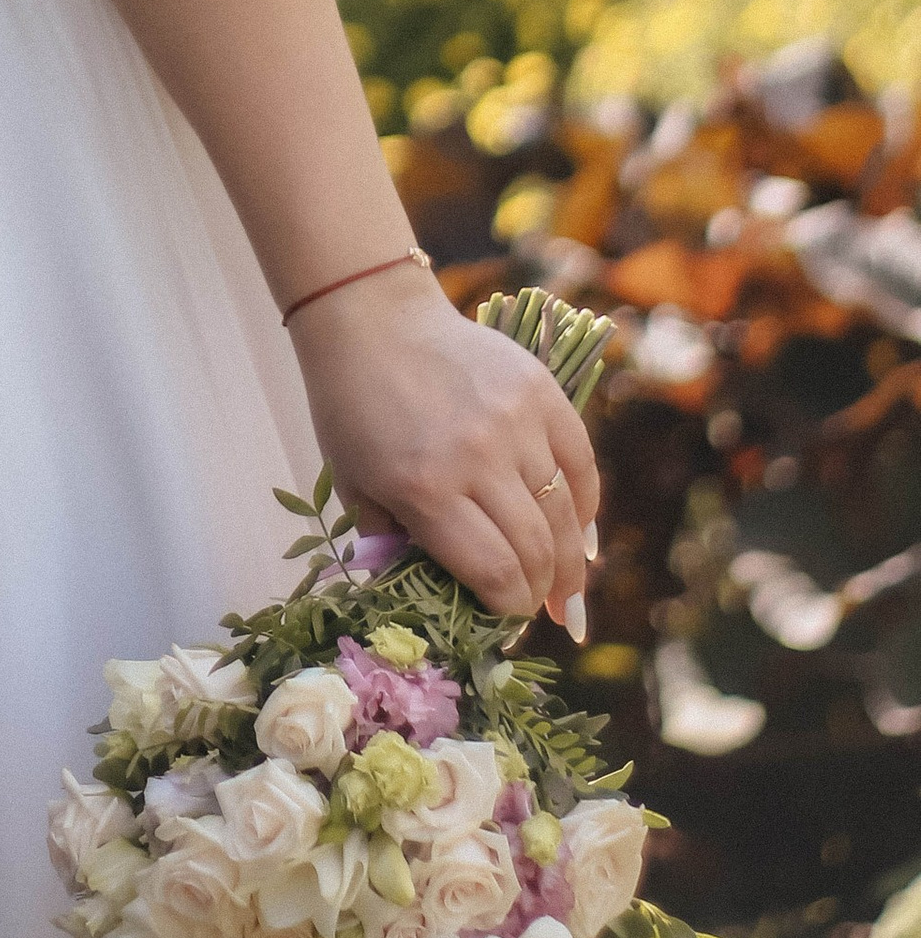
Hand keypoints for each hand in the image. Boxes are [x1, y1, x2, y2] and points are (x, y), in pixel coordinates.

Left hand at [291, 265, 601, 632]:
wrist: (370, 316)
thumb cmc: (352, 407)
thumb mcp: (355, 487)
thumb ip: (396, 548)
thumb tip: (441, 602)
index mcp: (426, 489)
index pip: (494, 575)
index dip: (508, 611)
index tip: (506, 621)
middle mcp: (478, 458)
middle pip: (536, 551)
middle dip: (541, 593)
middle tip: (539, 609)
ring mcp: (515, 421)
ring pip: (564, 514)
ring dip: (570, 560)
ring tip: (567, 586)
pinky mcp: (540, 390)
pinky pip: (581, 463)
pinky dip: (584, 505)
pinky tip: (577, 531)